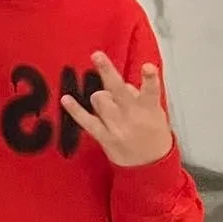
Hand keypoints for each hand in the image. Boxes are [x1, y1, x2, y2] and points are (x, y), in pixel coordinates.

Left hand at [60, 52, 174, 166]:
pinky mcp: (104, 137)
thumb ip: (140, 96)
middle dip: (107, 71)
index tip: (148, 67)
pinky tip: (66, 99)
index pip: (151, 90)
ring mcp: (117, 127)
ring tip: (110, 105)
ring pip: (99, 99)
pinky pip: (87, 121)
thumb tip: (121, 84)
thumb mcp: (156, 113)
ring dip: (101, 96)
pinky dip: (75, 110)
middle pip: (118, 90)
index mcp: (150, 109)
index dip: (150, 78)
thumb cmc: (153, 134)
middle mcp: (133, 116)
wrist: (150, 165)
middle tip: (97, 55)